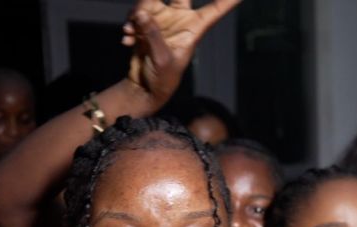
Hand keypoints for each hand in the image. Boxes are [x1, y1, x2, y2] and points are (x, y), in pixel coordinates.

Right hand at [122, 0, 240, 109]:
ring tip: (131, 30)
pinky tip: (127, 38)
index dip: (229, 0)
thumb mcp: (162, 58)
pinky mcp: (146, 25)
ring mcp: (162, 21)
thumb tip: (141, 13)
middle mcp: (179, 20)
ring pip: (150, 3)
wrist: (144, 87)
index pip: (216, 8)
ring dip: (138, 13)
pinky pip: (136, 14)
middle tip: (152, 4)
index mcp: (194, 28)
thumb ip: (153, 33)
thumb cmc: (163, 79)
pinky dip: (130, 25)